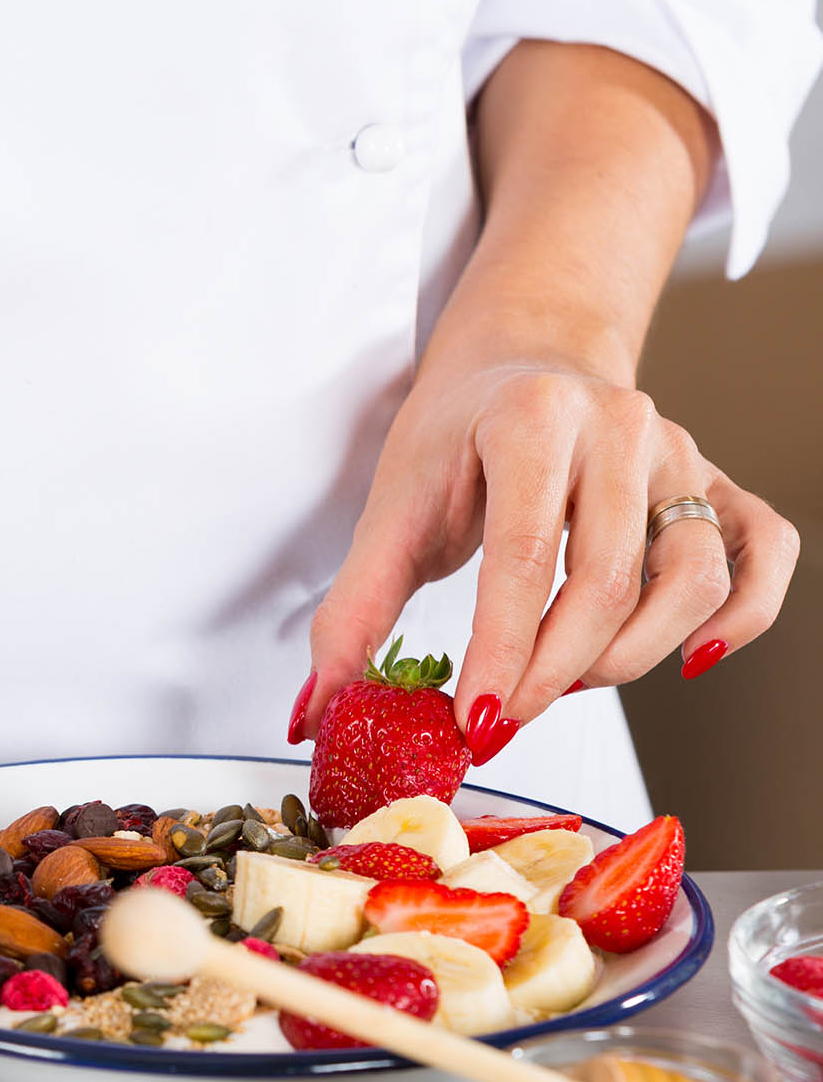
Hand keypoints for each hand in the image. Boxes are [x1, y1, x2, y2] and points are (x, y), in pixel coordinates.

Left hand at [294, 360, 799, 760]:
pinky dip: (743, 614)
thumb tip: (317, 707)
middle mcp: (619, 426)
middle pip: (608, 581)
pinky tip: (688, 656)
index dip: (503, 652)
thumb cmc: (455, 435)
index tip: (478, 721)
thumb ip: (355, 608)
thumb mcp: (390, 505)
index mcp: (531, 419)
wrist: (519, 361)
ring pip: (690, 579)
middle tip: (503, 721)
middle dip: (552, 672)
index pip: (524, 557)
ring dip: (630, 656)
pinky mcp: (717, 481)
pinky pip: (763, 552)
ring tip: (563, 682)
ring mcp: (679, 453)